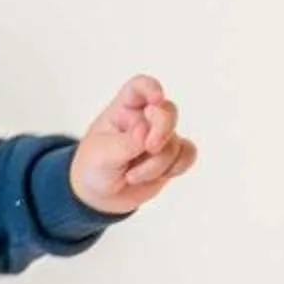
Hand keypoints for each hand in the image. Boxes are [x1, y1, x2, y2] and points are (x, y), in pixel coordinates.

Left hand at [68, 74, 197, 215]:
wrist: (100, 196)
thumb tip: (146, 131)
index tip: (156, 100)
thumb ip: (127, 142)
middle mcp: (144, 119)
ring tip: (131, 176)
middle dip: (162, 130)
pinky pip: (188, 154)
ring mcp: (159, 137)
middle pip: (167, 111)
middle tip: (150, 147)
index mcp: (123, 109)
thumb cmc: (95, 166)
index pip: (139, 87)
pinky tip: (163, 175)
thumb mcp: (103, 154)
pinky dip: (178, 167)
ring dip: (157, 164)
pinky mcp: (171, 157)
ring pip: (174, 143)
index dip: (151, 88)